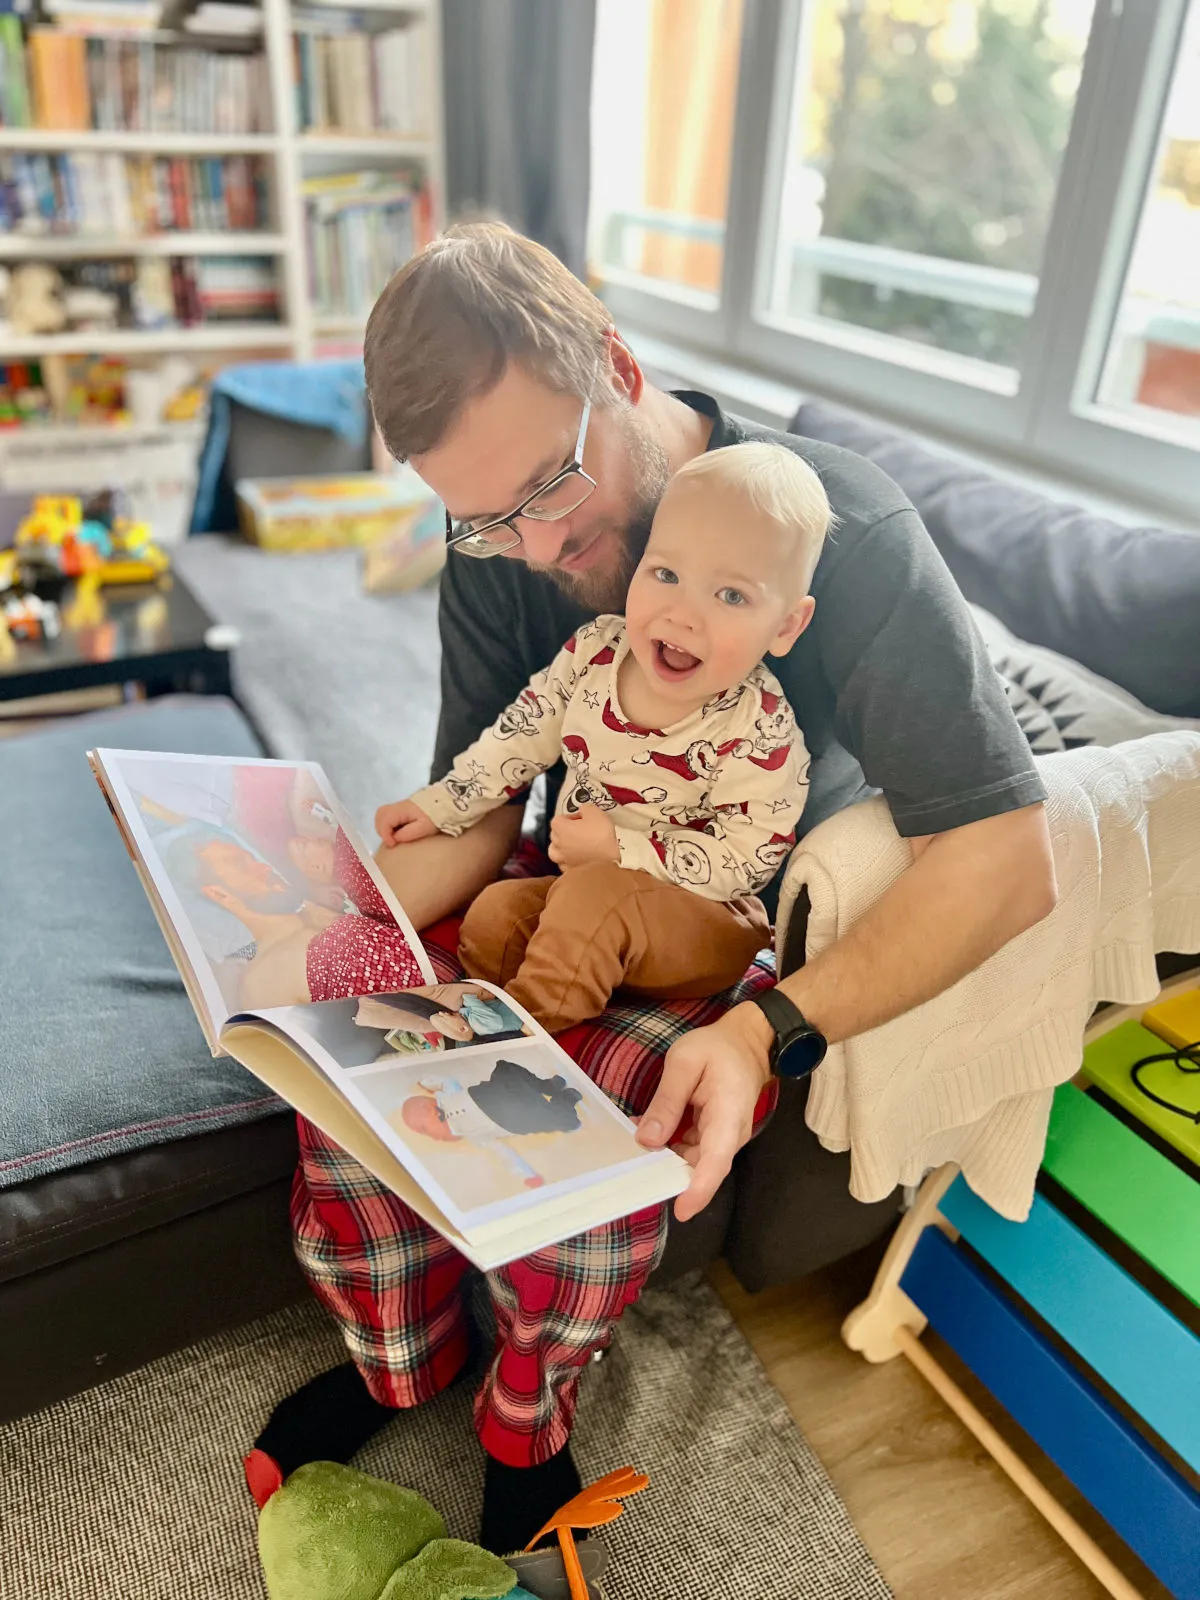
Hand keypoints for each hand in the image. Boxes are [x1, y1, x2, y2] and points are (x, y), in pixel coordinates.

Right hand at [376, 798, 437, 847]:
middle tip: (392, 841)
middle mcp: (398, 805)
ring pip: (381, 814)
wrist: (446, 803)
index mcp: (402, 809)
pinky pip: (387, 815)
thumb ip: (408, 833)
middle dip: (382, 830)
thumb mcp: (424, 827)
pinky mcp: (402, 808)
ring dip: (383, 827)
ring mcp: (399, 805)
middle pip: (380, 816)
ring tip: (393, 837)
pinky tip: (396, 831)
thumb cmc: (436, 817)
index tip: (393, 844)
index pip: (385, 821)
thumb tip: (395, 838)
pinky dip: (387, 824)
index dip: (385, 835)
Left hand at [548, 804, 618, 868]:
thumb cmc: (601, 838)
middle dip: (565, 830)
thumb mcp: (596, 813)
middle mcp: (558, 844)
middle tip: (580, 829)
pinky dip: (568, 860)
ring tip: (573, 844)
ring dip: (561, 846)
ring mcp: (563, 859)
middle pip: (555, 834)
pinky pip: (564, 864)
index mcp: (561, 828)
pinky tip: (577, 857)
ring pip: (554, 851)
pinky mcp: (570, 870)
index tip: (580, 818)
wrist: (608, 862)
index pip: (557, 819)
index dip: (569, 817)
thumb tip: (583, 810)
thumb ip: (586, 808)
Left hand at [636, 1002, 773, 1221]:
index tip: (681, 1210)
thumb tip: (646, 1140)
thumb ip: (666, 1100)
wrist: (747, 1042)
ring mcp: (726, 1137)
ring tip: (634, 1147)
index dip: (699, 1189)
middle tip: (633, 1173)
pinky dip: (670, 1148)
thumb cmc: (717, 1047)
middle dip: (670, 1176)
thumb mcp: (684, 1062)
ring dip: (666, 1160)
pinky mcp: (716, 1136)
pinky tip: (648, 1133)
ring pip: (695, 1162)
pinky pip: (693, 1151)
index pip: (716, 1161)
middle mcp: (732, 1134)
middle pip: (704, 1168)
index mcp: (728, 1114)